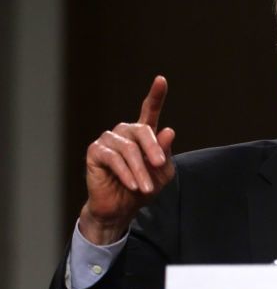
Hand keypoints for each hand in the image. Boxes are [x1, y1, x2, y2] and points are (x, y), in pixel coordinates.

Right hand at [79, 76, 175, 244]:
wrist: (121, 208)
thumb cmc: (143, 188)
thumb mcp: (162, 172)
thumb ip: (165, 153)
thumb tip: (168, 130)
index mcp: (142, 135)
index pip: (149, 111)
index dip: (156, 95)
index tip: (161, 79)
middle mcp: (124, 133)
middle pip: (141, 130)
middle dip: (153, 148)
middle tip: (160, 165)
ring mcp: (108, 140)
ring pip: (128, 149)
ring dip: (140, 170)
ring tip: (146, 188)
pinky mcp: (95, 152)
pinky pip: (114, 159)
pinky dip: (126, 173)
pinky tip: (133, 185)